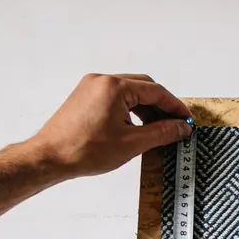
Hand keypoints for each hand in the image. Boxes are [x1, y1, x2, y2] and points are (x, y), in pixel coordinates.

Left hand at [28, 73, 193, 178]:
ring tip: (157, 130)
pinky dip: (131, 109)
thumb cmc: (84, 150)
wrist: (50, 157)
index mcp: (114, 87)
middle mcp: (102, 80)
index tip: (187, 121)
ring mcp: (91, 87)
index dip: (176, 107)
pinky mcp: (85, 96)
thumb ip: (162, 132)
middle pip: (144, 87)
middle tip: (176, 126)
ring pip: (130, 92)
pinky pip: (116, 97)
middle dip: (162, 107)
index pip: (156, 91)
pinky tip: (137, 127)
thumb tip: (181, 128)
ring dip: (147, 108)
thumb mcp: (132, 143)